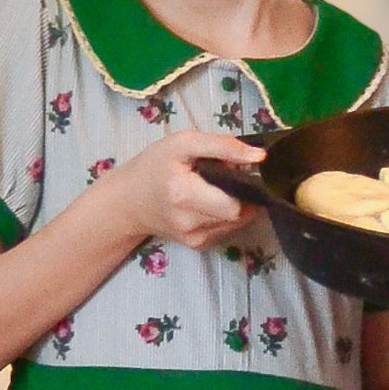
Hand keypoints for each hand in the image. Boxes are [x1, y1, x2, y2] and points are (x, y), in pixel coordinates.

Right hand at [121, 128, 264, 250]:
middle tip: (227, 178)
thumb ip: (223, 146)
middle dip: (241, 194)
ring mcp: (194, 238)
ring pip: (236, 222)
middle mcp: (189, 222)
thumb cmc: (155, 167)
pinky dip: (225, 215)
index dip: (244, 185)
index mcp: (184, 194)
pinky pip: (226, 229)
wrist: (129, 200)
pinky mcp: (197, 245)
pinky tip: (211, 203)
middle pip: (238, 213)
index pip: (234, 201)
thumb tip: (259, 157)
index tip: (238, 169)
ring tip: (216, 189)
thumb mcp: (183, 143)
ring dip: (235, 204)